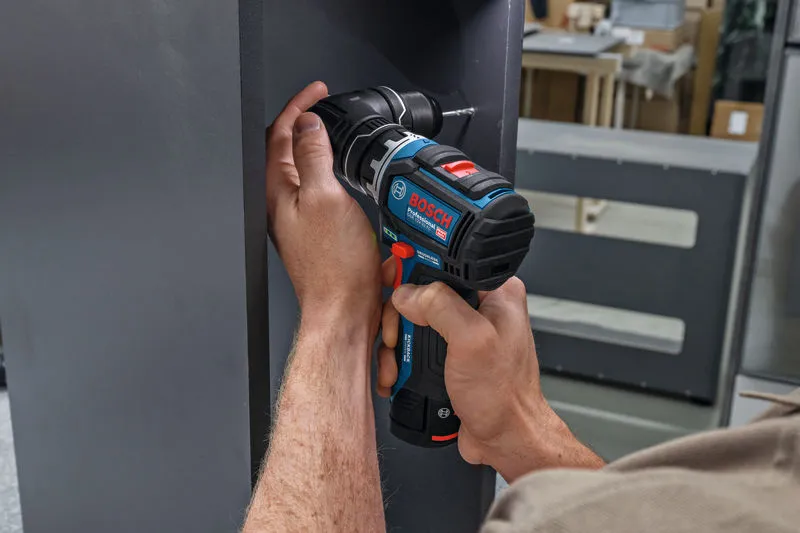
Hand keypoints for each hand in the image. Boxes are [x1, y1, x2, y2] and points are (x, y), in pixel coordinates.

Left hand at [266, 82, 381, 331]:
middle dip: (301, 120)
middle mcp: (281, 204)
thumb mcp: (325, 197)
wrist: (343, 309)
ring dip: (314, 144)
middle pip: (285, 149)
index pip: (278, 135)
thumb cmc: (333, 266)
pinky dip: (325, 169)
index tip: (316, 91)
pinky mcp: (314, 230)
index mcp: (277, 192)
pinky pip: (315, 188)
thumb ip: (313, 156)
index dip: (296, 106)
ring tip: (329, 130)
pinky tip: (339, 171)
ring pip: (300, 168)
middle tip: (321, 104)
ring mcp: (296, 218)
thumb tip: (308, 125)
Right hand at [378, 264, 603, 479]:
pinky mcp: (449, 353)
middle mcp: (479, 307)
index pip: (445, 261)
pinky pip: (414, 344)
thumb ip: (440, 306)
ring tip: (394, 365)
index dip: (412, 265)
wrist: (504, 438)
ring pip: (411, 320)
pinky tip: (396, 374)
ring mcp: (462, 331)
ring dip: (394, 343)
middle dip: (398, 317)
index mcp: (494, 291)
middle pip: (420, 291)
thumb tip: (407, 292)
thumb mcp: (472, 341)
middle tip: (393, 335)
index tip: (390, 276)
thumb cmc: (503, 395)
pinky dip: (399, 358)